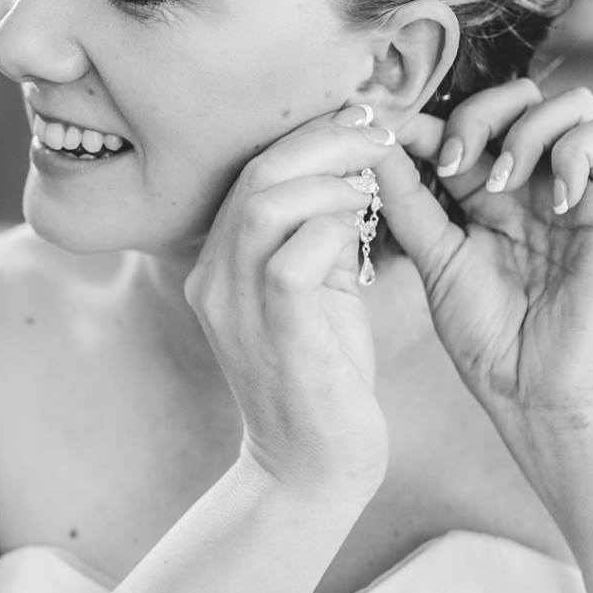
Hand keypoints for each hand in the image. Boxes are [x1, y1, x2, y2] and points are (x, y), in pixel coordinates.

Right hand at [185, 105, 401, 505]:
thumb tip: (354, 171)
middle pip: (255, 174)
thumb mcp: (318, 291)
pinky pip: (291, 260)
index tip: (362, 122)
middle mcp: (212, 278)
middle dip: (324, 142)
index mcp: (219, 263)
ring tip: (373, 188)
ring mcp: (234, 307)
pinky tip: (363, 242)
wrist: (312, 470)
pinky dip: (332, 234)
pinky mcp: (274, 336)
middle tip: (380, 137)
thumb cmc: (325, 376)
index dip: (308, 135)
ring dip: (330, 182)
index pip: (251, 171)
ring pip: (264, 205)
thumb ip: (321, 234)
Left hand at [374, 80, 592, 455]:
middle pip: (520, 95)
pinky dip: (576, 150)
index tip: (400, 132)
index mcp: (485, 191)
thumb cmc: (486, 334)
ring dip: (529, 129)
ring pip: (570, 102)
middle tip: (456, 160)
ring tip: (505, 184)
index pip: (465, 122)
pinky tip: (557, 200)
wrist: (536, 388)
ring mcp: (575, 189)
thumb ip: (408, 200)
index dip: (433, 118)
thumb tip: (373, 143)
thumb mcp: (435, 258)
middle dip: (481, 112)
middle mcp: (533, 181)